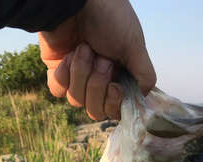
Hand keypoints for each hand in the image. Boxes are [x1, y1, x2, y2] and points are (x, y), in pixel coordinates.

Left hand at [38, 0, 155, 120]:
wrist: (76, 1)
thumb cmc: (109, 17)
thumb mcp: (135, 45)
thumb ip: (144, 76)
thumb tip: (142, 100)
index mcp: (118, 77)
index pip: (115, 110)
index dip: (114, 102)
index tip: (115, 85)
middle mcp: (98, 81)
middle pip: (96, 110)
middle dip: (97, 84)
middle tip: (100, 58)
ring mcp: (77, 78)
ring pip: (76, 100)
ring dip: (81, 72)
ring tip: (83, 48)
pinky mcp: (58, 73)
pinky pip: (58, 90)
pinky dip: (63, 74)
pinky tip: (67, 55)